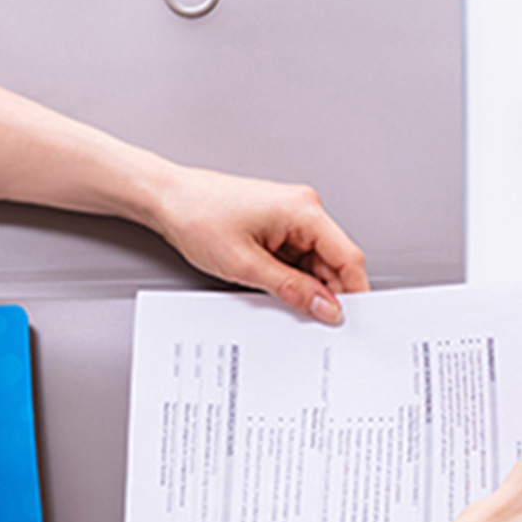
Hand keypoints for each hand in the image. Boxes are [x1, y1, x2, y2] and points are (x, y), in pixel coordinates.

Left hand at [146, 165, 369, 323]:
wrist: (167, 200)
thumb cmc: (198, 217)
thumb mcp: (247, 265)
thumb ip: (293, 290)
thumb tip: (326, 307)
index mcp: (304, 210)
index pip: (348, 257)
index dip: (354, 292)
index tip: (350, 320)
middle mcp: (303, 208)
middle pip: (334, 261)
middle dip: (326, 293)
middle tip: (315, 322)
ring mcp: (291, 216)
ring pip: (315, 263)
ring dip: (305, 286)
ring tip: (282, 300)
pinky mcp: (278, 225)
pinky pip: (297, 257)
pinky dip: (291, 277)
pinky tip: (275, 288)